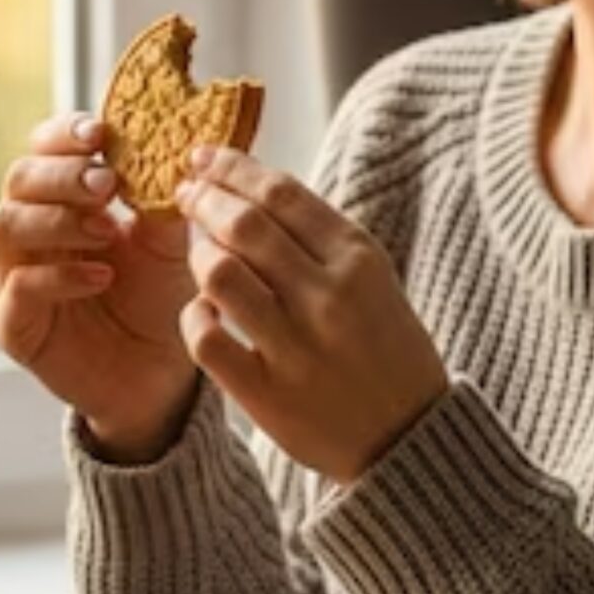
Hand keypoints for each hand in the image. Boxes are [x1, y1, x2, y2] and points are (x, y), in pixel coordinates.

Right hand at [0, 112, 201, 454]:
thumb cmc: (156, 300)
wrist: (159, 376)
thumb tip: (166, 149)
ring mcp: (14, 278)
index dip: (64, 134)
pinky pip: (19, 289)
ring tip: (108, 229)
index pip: (43, 149)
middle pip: (18, 179)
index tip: (100, 132)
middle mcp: (31, 233)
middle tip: (107, 182)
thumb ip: (160, 199)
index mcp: (63, 201)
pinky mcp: (14, 326)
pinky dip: (60, 275)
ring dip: (58, 218)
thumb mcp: (168, 243)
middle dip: (62, 173)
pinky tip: (102, 277)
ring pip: (6, 225)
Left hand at [171, 143, 449, 484]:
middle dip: (203, 198)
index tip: (203, 157)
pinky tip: (201, 309)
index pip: (281, 193)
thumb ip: (318, 237)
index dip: (232, 167)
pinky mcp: (268, 394)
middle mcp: (329, 298)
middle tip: (186, 193)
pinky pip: (206, 338)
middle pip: (245, 224)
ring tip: (195, 249)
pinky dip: (193, 314)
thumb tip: (249, 186)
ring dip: (196, 252)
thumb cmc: (384, 348)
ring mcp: (298, 348)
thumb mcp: (371, 281)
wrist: (408, 436)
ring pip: (220, 274)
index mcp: (357, 260)